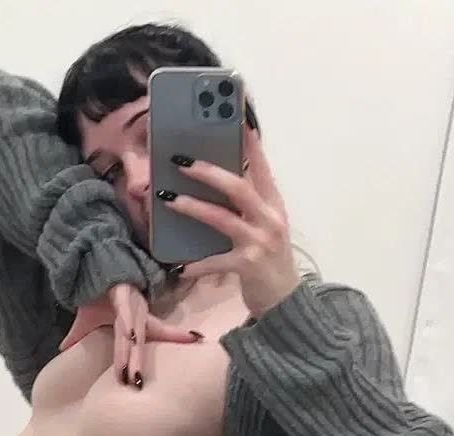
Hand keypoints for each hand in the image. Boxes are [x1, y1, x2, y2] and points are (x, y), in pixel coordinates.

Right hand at [59, 283, 201, 386]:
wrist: (93, 262)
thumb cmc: (96, 292)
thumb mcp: (86, 318)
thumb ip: (78, 336)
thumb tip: (62, 350)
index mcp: (132, 323)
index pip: (140, 346)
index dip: (140, 362)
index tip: (137, 385)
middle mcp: (136, 315)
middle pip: (138, 345)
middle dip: (137, 366)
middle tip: (136, 386)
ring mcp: (132, 305)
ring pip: (133, 334)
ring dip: (132, 354)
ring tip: (132, 374)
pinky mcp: (123, 294)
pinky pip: (126, 313)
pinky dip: (129, 324)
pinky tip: (130, 337)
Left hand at [159, 126, 301, 317]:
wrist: (286, 300)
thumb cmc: (269, 259)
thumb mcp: (264, 226)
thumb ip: (247, 206)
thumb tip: (216, 181)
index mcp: (273, 205)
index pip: (262, 166)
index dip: (249, 143)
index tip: (236, 117)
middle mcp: (269, 219)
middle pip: (238, 187)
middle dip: (208, 172)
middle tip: (181, 161)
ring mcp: (259, 242)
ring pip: (222, 219)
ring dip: (192, 207)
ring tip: (168, 199)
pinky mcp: (248, 266)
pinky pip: (216, 262)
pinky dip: (197, 264)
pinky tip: (180, 266)